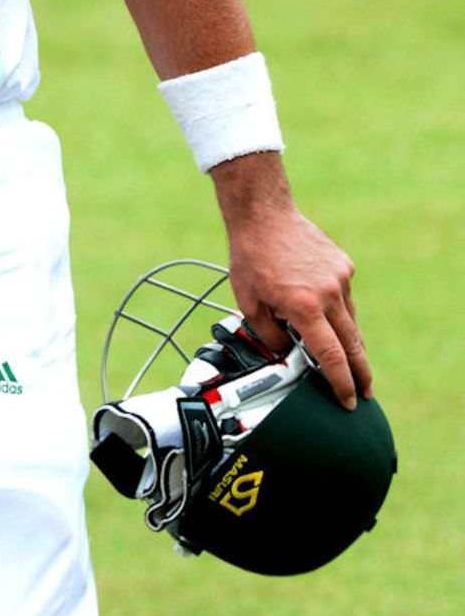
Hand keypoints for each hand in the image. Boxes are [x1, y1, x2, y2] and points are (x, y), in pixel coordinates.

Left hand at [213, 154, 372, 408]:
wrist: (264, 215)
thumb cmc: (251, 257)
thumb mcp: (249, 303)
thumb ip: (270, 334)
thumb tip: (288, 351)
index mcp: (304, 307)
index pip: (331, 356)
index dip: (341, 383)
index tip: (349, 400)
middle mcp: (328, 294)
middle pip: (353, 344)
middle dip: (361, 373)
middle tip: (366, 394)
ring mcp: (340, 278)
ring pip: (351, 321)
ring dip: (351, 343)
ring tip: (352, 363)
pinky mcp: (344, 265)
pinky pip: (345, 297)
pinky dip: (339, 311)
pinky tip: (328, 314)